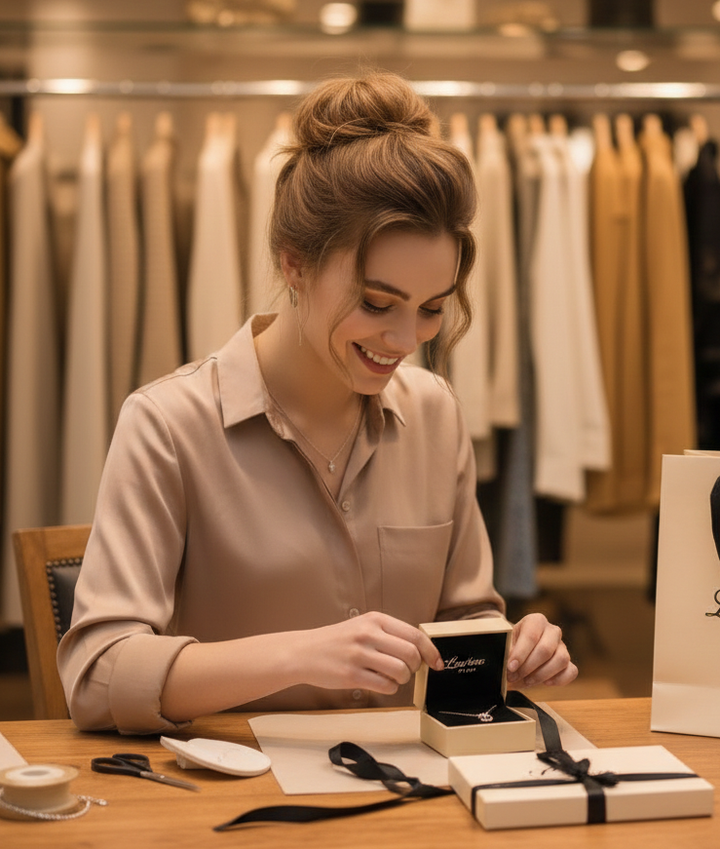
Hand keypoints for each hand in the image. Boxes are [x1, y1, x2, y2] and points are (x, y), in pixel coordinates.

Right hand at [299, 611, 443, 694]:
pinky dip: (390, 688)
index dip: (431, 651)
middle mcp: (368, 634)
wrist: (304, 652)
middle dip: (415, 667)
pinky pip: (386, 686)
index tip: (437, 663)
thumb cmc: (338, 641)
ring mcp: (359, 654)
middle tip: (407, 670)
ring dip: (402, 679)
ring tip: (391, 677)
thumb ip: (389, 634)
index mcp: (375, 619)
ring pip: (400, 671)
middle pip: (411, 654)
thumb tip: (421, 650)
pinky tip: (381, 683)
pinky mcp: (352, 675)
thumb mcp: (363, 625)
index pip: (415, 635)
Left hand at [506, 613, 576, 687]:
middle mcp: (552, 631)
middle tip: (514, 676)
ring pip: (561, 660)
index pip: (531, 635)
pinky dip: (559, 680)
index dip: (520, 653)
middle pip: (546, 649)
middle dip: (528, 666)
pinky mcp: (568, 662)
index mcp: (535, 621)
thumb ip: (507, 652)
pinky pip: (572, 671)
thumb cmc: (512, 646)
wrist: (519, 653)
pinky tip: (545, 682)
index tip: (510, 666)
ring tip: (526, 680)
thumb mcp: (505, 644)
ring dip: (542, 675)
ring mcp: (562, 646)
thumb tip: (509, 664)